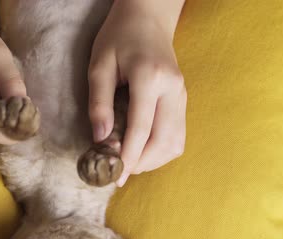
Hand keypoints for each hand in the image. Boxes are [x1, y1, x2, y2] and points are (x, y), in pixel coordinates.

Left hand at [88, 0, 186, 185]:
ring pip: (175, 142)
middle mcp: (173, 89)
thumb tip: (100, 139)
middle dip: (142, 162)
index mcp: (150, 77)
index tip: (116, 176)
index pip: (141, 128)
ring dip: (153, 160)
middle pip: (164, 140)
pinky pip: (179, 135)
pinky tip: (143, 150)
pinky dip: (162, 150)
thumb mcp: (99, 65)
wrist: (148, 18)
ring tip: (130, 162)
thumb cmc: (119, 38)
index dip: (129, 156)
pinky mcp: (184, 99)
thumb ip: (99, 102)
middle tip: (120, 171)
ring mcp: (182, 95)